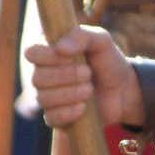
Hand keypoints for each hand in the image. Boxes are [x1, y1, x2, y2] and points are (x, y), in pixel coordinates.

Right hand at [25, 26, 142, 129]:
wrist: (123, 89)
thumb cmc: (108, 61)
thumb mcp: (101, 41)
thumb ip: (82, 36)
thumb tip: (59, 48)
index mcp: (48, 52)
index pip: (31, 53)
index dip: (48, 56)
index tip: (71, 57)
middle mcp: (43, 75)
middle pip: (37, 78)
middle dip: (65, 76)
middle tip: (88, 73)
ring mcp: (49, 97)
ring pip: (43, 99)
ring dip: (69, 94)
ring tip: (89, 88)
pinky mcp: (58, 117)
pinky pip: (51, 118)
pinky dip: (68, 113)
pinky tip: (83, 107)